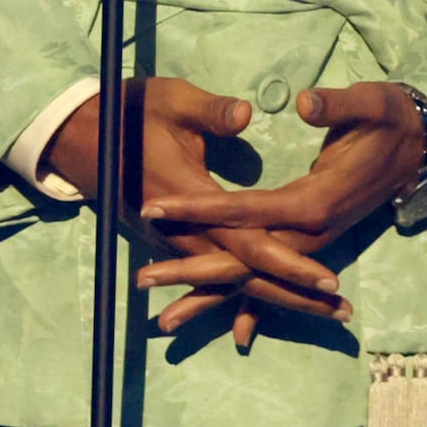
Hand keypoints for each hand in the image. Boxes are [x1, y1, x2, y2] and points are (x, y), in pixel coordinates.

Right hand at [51, 76, 345, 349]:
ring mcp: (177, 240)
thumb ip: (210, 112)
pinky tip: (252, 325)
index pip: (248, 240)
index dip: (289, 261)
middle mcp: (185, 231)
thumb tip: (245, 115)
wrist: (83, 136)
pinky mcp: (175, 241)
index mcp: (191, 199)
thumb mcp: (171, 101)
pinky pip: (212, 276)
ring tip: (324, 314)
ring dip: (277, 298)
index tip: (327, 279)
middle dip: (296, 294)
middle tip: (342, 312)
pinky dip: (237, 299)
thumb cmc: (133, 113)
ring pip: (232, 280)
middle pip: (247, 274)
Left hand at [138, 82, 426, 347]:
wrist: (421, 147)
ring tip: (163, 320)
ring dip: (209, 296)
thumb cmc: (389, 119)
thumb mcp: (370, 103)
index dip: (198, 208)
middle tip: (141, 280)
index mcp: (312, 201)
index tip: (154, 209)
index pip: (244, 209)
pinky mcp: (311, 243)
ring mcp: (311, 243)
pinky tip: (235, 335)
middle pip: (241, 257)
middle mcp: (310, 231)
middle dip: (190, 269)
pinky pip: (275, 280)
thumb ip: (336, 106)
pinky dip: (251, 305)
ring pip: (254, 277)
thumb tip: (307, 104)